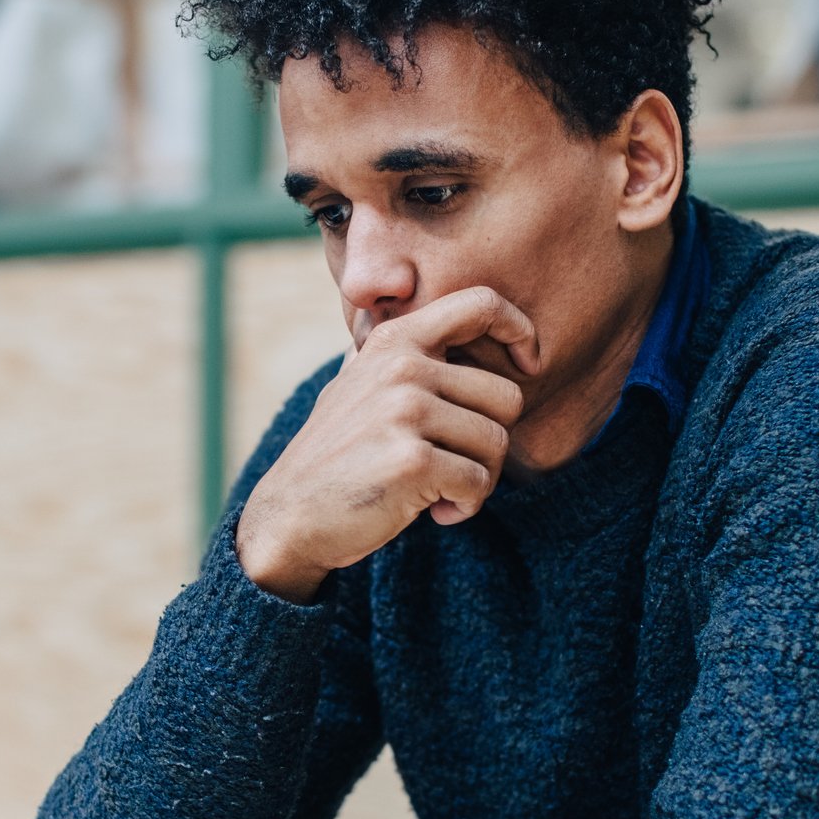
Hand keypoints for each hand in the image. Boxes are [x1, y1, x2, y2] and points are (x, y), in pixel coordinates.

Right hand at [236, 286, 538, 602]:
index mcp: (395, 340)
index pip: (481, 303)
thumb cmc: (336, 454)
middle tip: (454, 465)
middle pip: (507, 397)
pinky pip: (478, 483)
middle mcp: (402, 368)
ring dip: (478, 480)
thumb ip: (397, 354)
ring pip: (496, 444)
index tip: (528, 363)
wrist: (290, 515)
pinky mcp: (412, 461)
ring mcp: (406, 412)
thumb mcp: (357, 384)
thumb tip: (432, 316)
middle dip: (490, 442)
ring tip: (438, 490)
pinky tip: (431, 511)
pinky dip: (464, 507)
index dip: (519, 329)